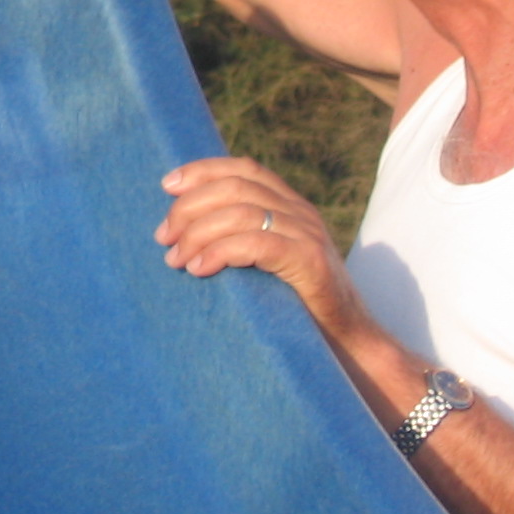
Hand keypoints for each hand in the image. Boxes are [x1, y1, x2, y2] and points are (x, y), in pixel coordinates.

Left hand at [156, 155, 371, 341]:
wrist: (349, 344)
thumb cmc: (298, 309)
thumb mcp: (267, 265)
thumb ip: (242, 240)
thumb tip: (183, 233)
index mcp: (290, 206)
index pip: (243, 169)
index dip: (203, 170)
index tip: (166, 186)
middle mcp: (300, 213)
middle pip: (235, 187)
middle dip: (190, 207)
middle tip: (164, 238)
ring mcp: (308, 235)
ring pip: (241, 212)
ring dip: (198, 233)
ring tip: (175, 259)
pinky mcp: (311, 262)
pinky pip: (257, 244)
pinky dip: (221, 251)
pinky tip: (200, 268)